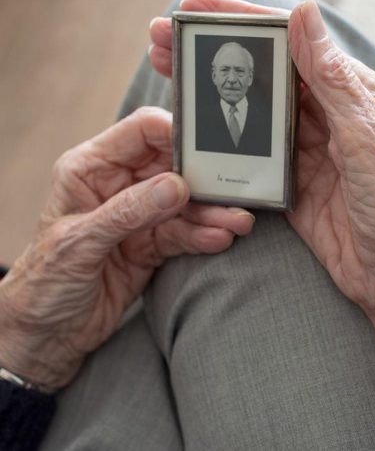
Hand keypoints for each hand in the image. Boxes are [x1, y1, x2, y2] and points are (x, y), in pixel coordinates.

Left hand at [0, 107, 254, 389]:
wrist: (48, 334)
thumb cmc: (44, 282)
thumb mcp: (78, 242)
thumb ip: (127, 212)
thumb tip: (176, 187)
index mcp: (91, 169)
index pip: (140, 134)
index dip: (174, 134)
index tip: (206, 147)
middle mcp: (119, 187)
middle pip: (172, 169)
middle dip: (203, 181)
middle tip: (233, 192)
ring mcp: (139, 216)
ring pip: (183, 205)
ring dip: (211, 213)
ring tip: (238, 222)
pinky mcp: (152, 244)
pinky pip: (183, 233)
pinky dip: (202, 236)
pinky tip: (219, 239)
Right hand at [149, 0, 374, 370]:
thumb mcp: (368, 136)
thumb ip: (334, 80)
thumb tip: (302, 16)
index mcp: (347, 93)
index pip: (288, 45)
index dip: (241, 24)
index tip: (195, 13)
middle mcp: (324, 118)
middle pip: (261, 78)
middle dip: (214, 58)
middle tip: (166, 45)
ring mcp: (304, 153)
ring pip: (252, 116)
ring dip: (214, 99)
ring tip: (170, 84)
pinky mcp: (291, 186)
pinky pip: (251, 161)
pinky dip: (224, 149)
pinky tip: (196, 141)